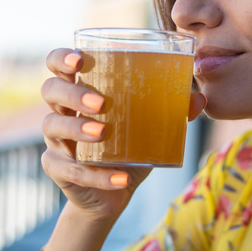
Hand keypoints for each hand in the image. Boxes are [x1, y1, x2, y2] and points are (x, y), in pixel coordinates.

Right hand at [40, 48, 206, 220]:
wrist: (112, 193)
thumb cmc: (127, 147)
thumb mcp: (149, 127)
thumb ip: (171, 111)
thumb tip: (200, 99)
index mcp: (80, 91)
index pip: (58, 64)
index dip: (61, 57)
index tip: (79, 59)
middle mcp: (62, 111)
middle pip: (51, 90)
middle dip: (72, 92)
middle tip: (100, 103)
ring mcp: (56, 140)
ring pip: (52, 125)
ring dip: (77, 128)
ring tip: (103, 133)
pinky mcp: (57, 169)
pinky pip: (70, 170)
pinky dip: (97, 175)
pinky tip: (120, 177)